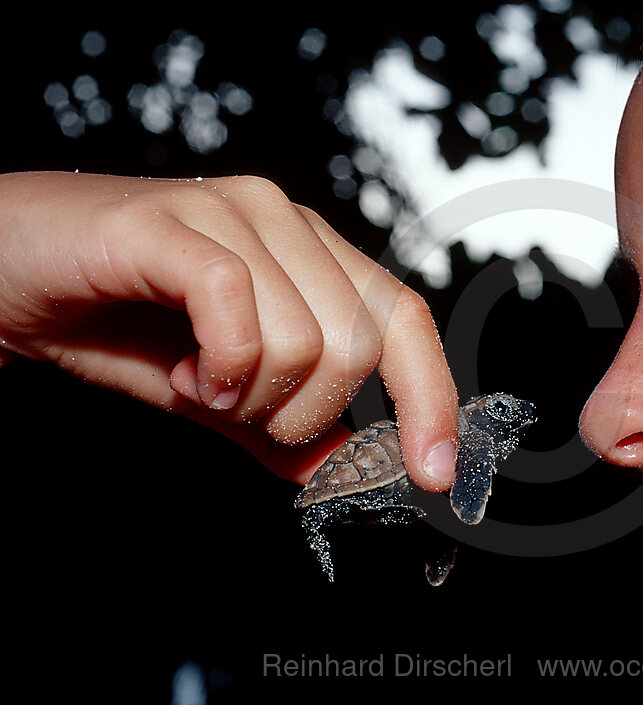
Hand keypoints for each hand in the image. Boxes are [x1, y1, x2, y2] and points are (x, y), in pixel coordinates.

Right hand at [0, 171, 458, 489]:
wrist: (1, 269)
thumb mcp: (215, 392)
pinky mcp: (168, 221)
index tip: (434, 471)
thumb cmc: (112, 319)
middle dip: (306, 411)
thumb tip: (344, 468)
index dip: (432, 397)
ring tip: (198, 383)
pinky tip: (182, 371)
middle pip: (360, 343)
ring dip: (252, 396)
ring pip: (306, 335)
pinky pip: (234, 305)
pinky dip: (218, 365)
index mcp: (312, 253)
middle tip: (240, 411)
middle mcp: (285, 220)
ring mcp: (229, 210)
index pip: (405, 320)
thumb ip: (281, 423)